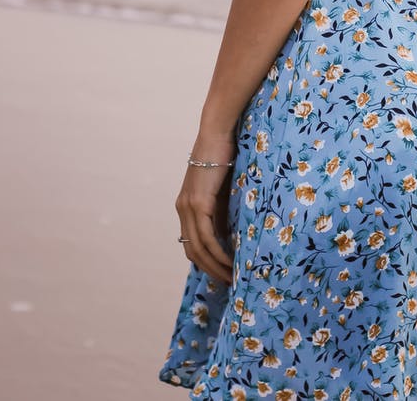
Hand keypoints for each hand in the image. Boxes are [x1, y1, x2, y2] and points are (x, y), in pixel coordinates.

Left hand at [175, 132, 236, 284]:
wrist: (217, 133)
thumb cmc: (224, 155)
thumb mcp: (222, 189)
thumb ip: (222, 210)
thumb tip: (229, 234)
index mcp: (186, 205)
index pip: (191, 243)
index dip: (205, 262)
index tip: (222, 273)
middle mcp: (183, 209)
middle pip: (192, 251)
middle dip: (210, 270)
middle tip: (229, 282)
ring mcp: (188, 206)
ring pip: (198, 248)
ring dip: (216, 266)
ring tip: (233, 277)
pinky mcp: (198, 203)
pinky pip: (206, 237)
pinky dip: (218, 253)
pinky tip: (230, 261)